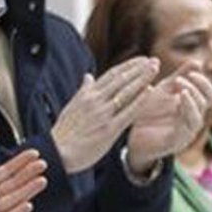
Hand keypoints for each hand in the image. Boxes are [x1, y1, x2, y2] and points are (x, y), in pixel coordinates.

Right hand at [50, 57, 159, 173]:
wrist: (56, 152)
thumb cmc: (63, 132)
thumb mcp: (72, 106)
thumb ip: (84, 90)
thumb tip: (88, 76)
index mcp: (88, 94)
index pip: (112, 75)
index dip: (129, 66)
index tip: (142, 59)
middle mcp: (96, 100)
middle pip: (121, 79)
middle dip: (139, 68)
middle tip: (154, 60)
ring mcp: (103, 114)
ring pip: (126, 91)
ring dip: (142, 78)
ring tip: (155, 68)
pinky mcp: (109, 129)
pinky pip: (127, 112)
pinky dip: (139, 100)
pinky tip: (150, 91)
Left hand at [127, 66, 211, 173]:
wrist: (130, 134)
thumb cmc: (148, 112)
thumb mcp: (164, 90)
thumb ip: (179, 77)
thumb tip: (197, 62)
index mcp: (193, 108)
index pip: (210, 94)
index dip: (203, 81)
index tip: (191, 71)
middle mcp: (193, 120)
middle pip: (209, 102)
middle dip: (199, 87)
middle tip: (183, 78)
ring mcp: (186, 132)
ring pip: (198, 115)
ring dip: (192, 98)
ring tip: (182, 87)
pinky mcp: (176, 142)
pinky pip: (187, 127)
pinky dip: (186, 111)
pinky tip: (180, 98)